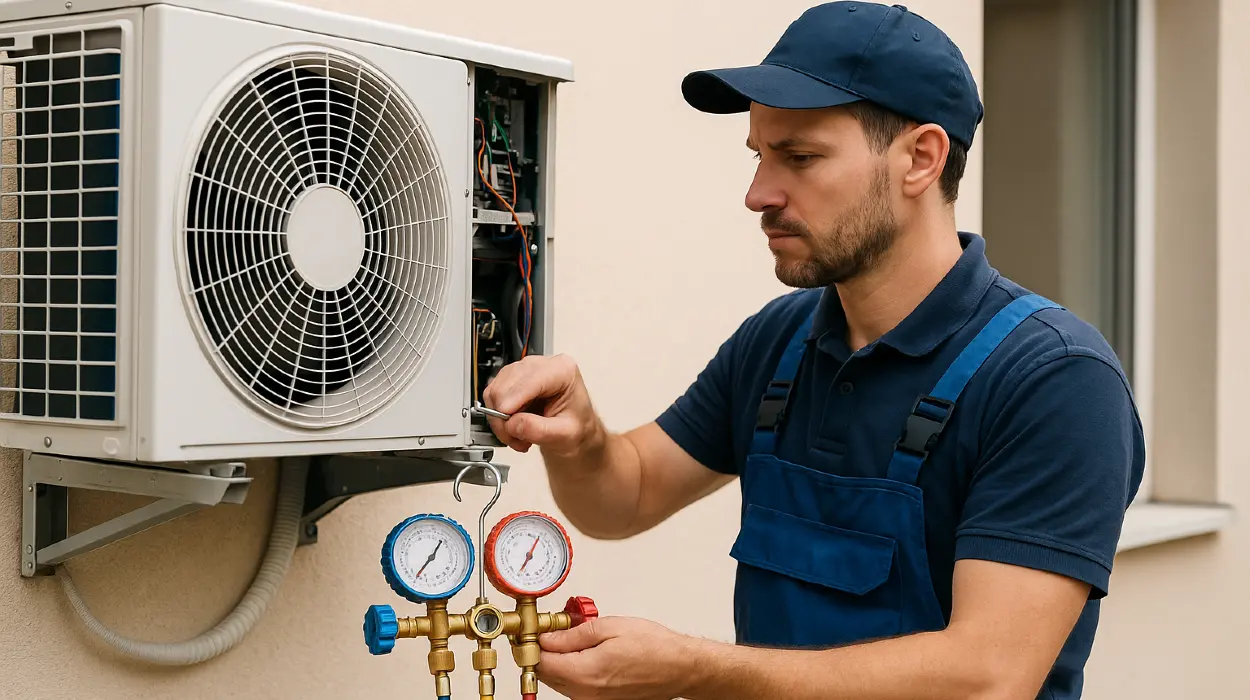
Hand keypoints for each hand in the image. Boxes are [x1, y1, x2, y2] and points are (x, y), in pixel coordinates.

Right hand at [481, 354, 599, 457]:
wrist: (575, 430)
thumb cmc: (577, 427)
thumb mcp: (565, 435)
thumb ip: (539, 430)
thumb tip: (512, 424)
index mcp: (562, 370)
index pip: (529, 380)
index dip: (512, 402)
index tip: (507, 423)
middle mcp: (542, 365)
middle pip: (506, 385)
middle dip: (505, 417)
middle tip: (515, 437)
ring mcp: (525, 370)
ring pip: (495, 391)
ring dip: (500, 419)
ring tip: (517, 434)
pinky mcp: (512, 380)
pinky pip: (492, 396)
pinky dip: (498, 416)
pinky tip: (514, 426)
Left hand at [536, 616, 694, 699]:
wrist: (680, 667)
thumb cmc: (654, 647)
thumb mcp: (609, 628)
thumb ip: (572, 635)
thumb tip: (548, 638)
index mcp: (586, 673)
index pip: (541, 662)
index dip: (532, 644)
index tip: (533, 630)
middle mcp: (586, 694)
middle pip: (547, 675)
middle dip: (543, 652)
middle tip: (550, 630)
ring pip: (559, 682)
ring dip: (558, 661)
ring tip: (571, 639)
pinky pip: (575, 688)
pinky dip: (572, 671)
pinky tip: (584, 653)